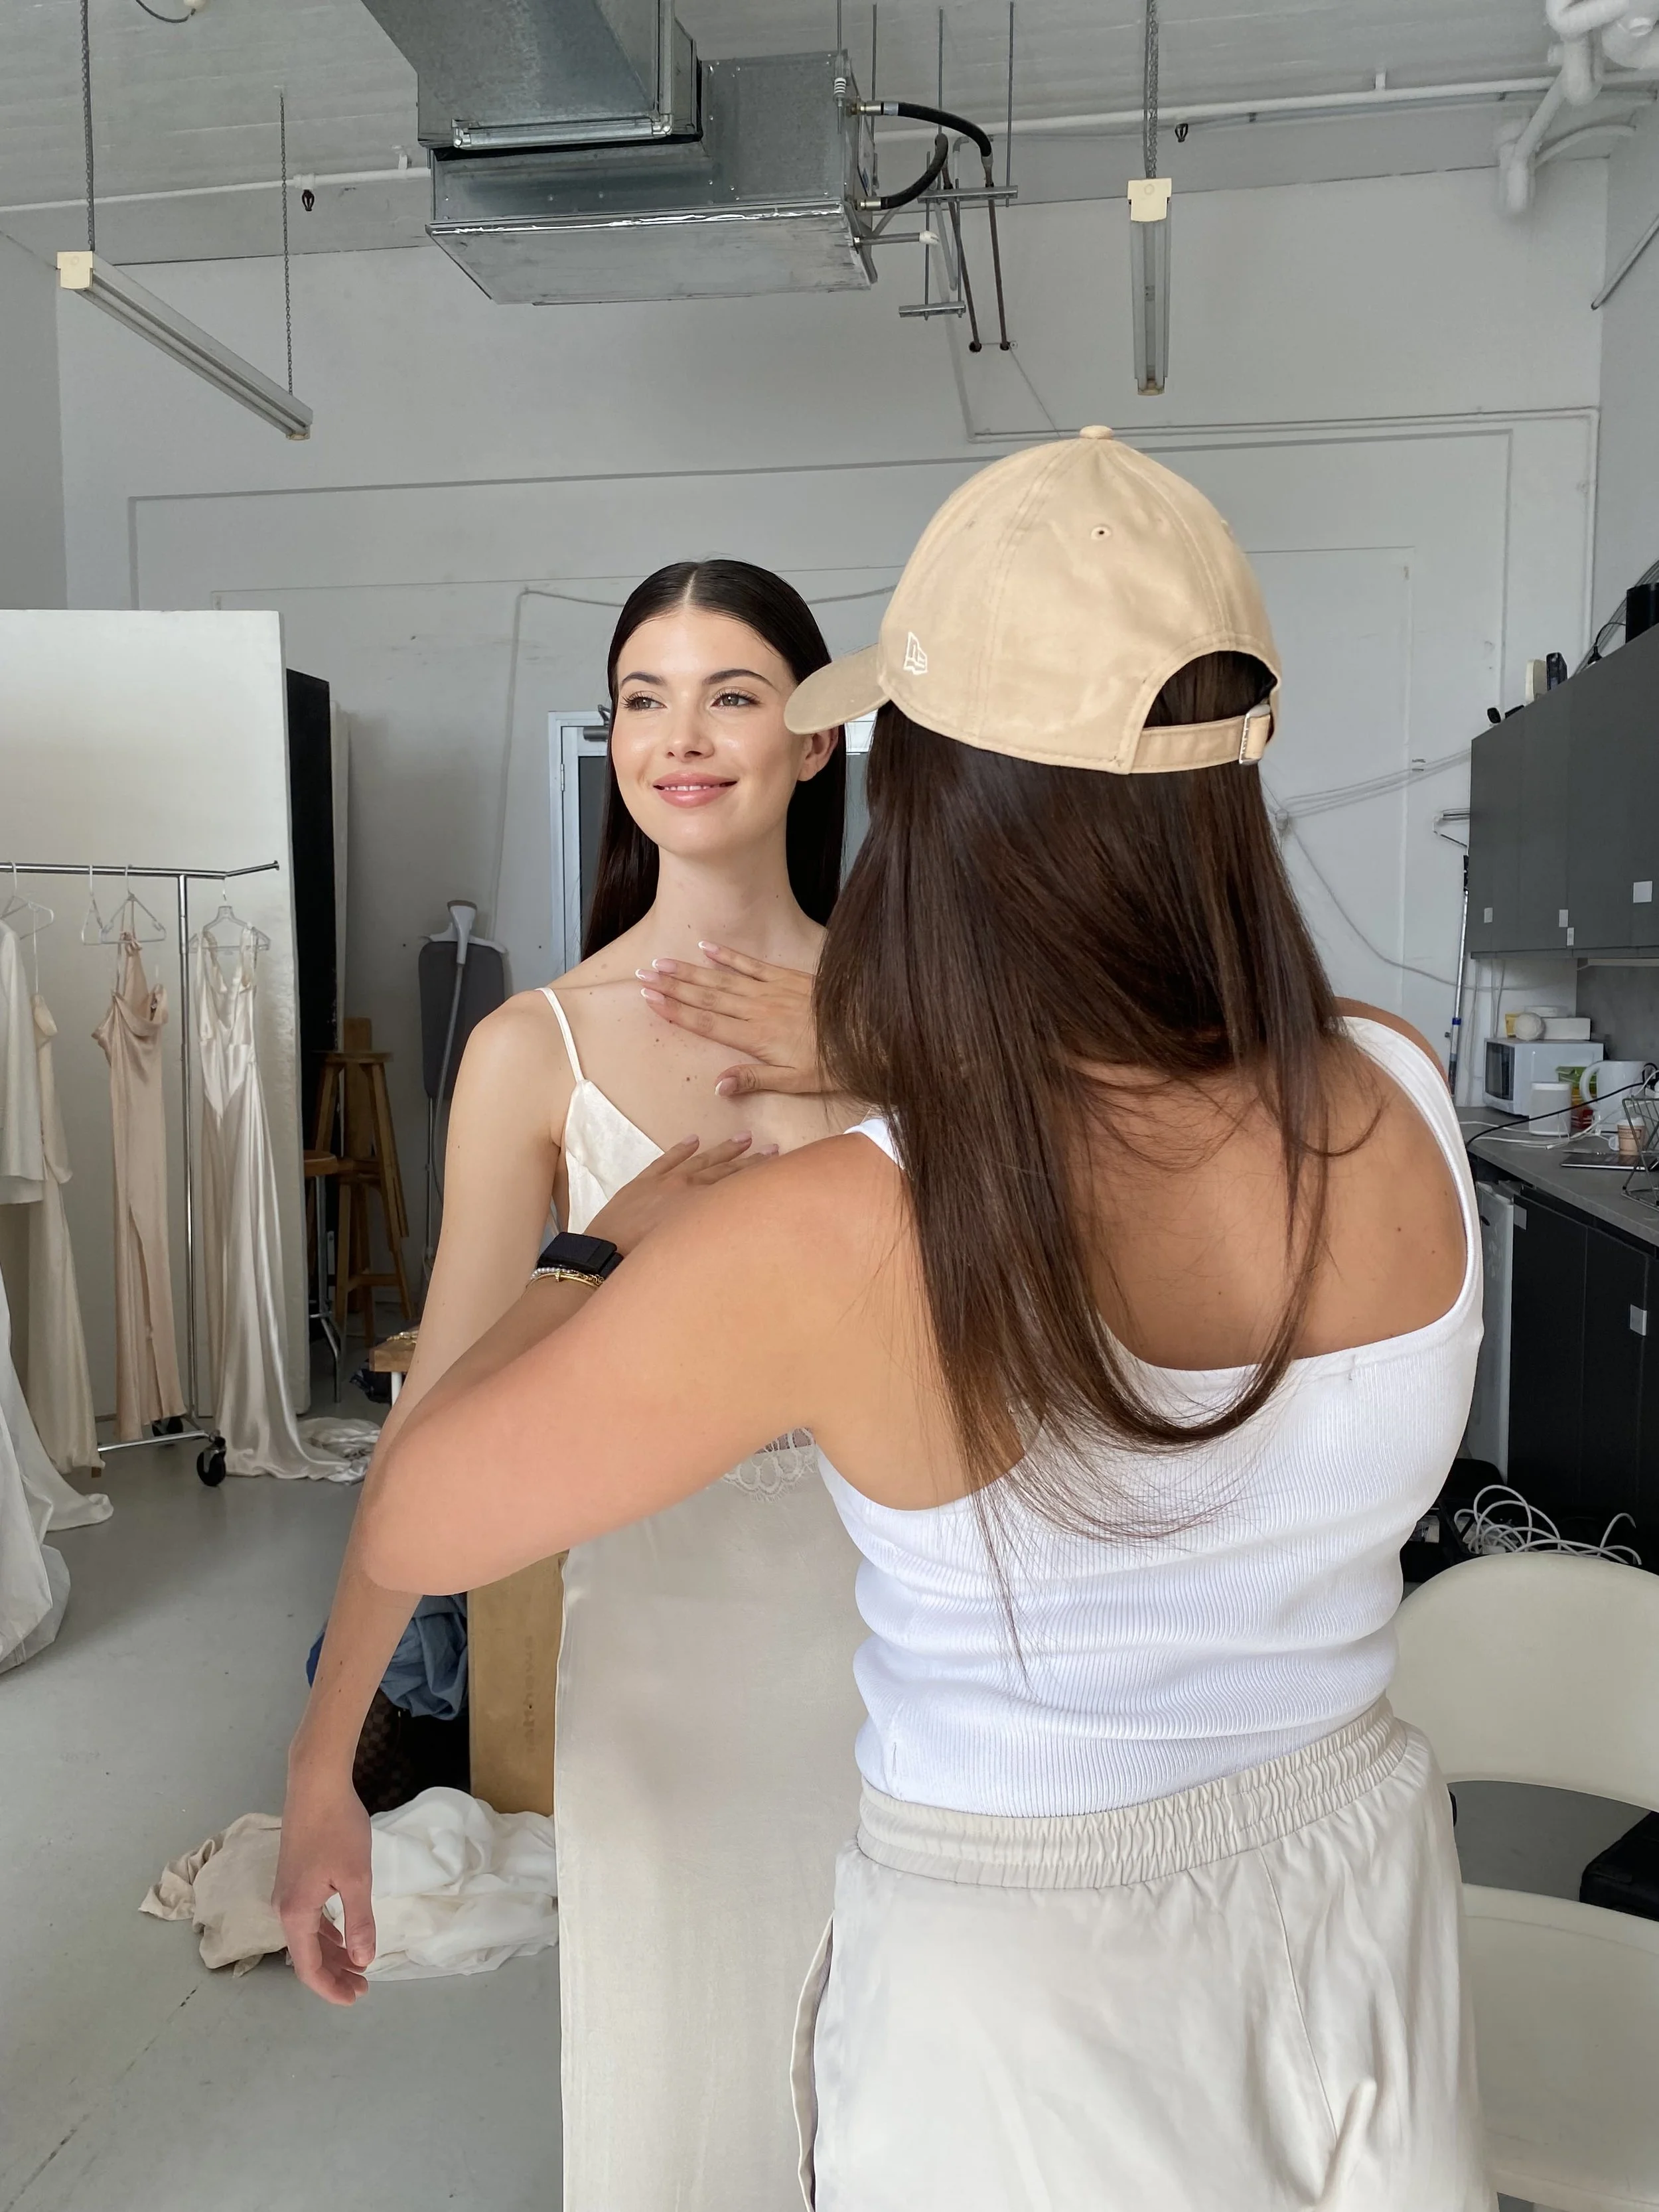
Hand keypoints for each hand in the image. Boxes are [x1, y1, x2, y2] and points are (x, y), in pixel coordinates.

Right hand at [275, 1767, 375, 2005]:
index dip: (330, 1988)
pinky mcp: (293, 1878)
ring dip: (332, 1954)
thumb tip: (362, 1960)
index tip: (355, 1998)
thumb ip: (359, 1921)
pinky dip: (326, 1933)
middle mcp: (284, 1908)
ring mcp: (286, 1892)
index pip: (308, 1968)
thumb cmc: (338, 1829)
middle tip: (363, 1988)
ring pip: (307, 1936)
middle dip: (334, 1975)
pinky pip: (308, 1918)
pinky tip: (343, 1937)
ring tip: (358, 1968)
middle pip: (306, 1956)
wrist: (316, 1785)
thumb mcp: (357, 1878)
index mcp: (296, 1913)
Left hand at [589, 1132, 769, 1254]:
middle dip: (749, 1161)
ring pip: (700, 1161)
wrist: (606, 1255)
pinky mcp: (643, 1182)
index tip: (778, 1167)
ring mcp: (665, 1182)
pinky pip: (667, 1159)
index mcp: (700, 1208)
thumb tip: (739, 1235)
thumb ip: (715, 1239)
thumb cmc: (649, 1262)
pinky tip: (694, 1139)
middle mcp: (688, 1189)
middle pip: (724, 1172)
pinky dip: (681, 1149)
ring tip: (743, 1138)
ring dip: (722, 1150)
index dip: (758, 1177)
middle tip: (772, 1149)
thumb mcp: (690, 1252)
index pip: (735, 1188)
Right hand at [638, 943, 823, 1098]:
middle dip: (672, 986)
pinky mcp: (787, 978)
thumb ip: (754, 1080)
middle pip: (706, 997)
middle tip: (643, 974)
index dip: (676, 1011)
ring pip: (722, 979)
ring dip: (691, 970)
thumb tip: (717, 1085)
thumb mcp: (794, 1082)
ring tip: (663, 962)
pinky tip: (707, 946)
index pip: (706, 1023)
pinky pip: (752, 964)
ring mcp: (771, 991)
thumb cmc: (831, 1065)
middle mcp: (757, 1010)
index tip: (650, 999)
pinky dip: (728, 955)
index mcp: (755, 1038)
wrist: (868, 1036)